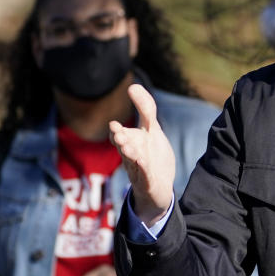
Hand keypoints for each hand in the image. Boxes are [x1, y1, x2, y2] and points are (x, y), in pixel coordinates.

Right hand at [109, 84, 175, 223]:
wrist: (157, 189)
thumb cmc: (152, 156)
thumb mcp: (152, 131)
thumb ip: (145, 109)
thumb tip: (133, 85)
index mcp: (132, 141)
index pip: (122, 132)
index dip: (118, 129)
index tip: (117, 118)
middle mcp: (132, 154)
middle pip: (124, 146)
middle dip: (120, 139)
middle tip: (117, 132)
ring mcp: (139, 169)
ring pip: (132, 161)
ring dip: (129, 154)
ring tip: (127, 146)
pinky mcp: (148, 182)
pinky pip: (144, 176)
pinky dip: (143, 170)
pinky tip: (142, 162)